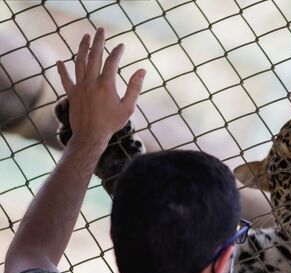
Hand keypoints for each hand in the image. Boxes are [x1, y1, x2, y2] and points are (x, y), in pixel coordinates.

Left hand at [56, 28, 145, 148]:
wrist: (91, 136)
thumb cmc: (112, 123)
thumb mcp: (128, 107)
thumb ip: (135, 87)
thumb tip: (142, 70)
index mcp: (106, 85)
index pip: (112, 62)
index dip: (117, 52)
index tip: (122, 45)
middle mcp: (91, 83)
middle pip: (94, 56)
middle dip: (99, 42)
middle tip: (101, 30)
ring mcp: (80, 87)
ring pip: (79, 62)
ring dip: (82, 48)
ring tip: (85, 37)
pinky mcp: (72, 94)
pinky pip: (65, 79)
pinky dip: (62, 70)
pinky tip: (60, 61)